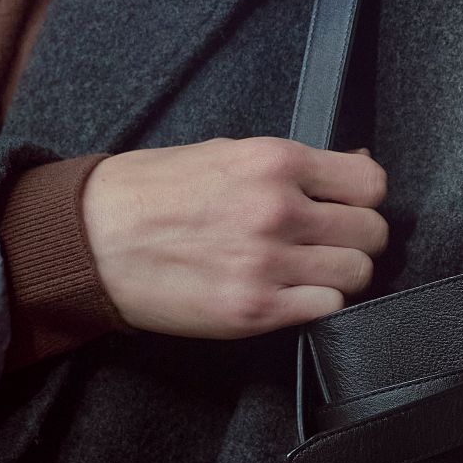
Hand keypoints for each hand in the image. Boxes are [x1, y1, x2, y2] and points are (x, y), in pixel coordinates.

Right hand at [81, 138, 389, 337]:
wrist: (92, 238)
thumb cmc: (149, 192)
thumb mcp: (225, 153)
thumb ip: (291, 165)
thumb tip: (354, 165)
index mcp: (274, 162)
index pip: (370, 183)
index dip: (363, 197)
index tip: (348, 206)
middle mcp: (278, 210)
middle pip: (371, 232)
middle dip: (356, 239)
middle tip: (329, 243)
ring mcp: (268, 263)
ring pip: (357, 274)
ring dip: (340, 274)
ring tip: (308, 271)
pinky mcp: (255, 309)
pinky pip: (327, 309)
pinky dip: (316, 304)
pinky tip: (290, 294)